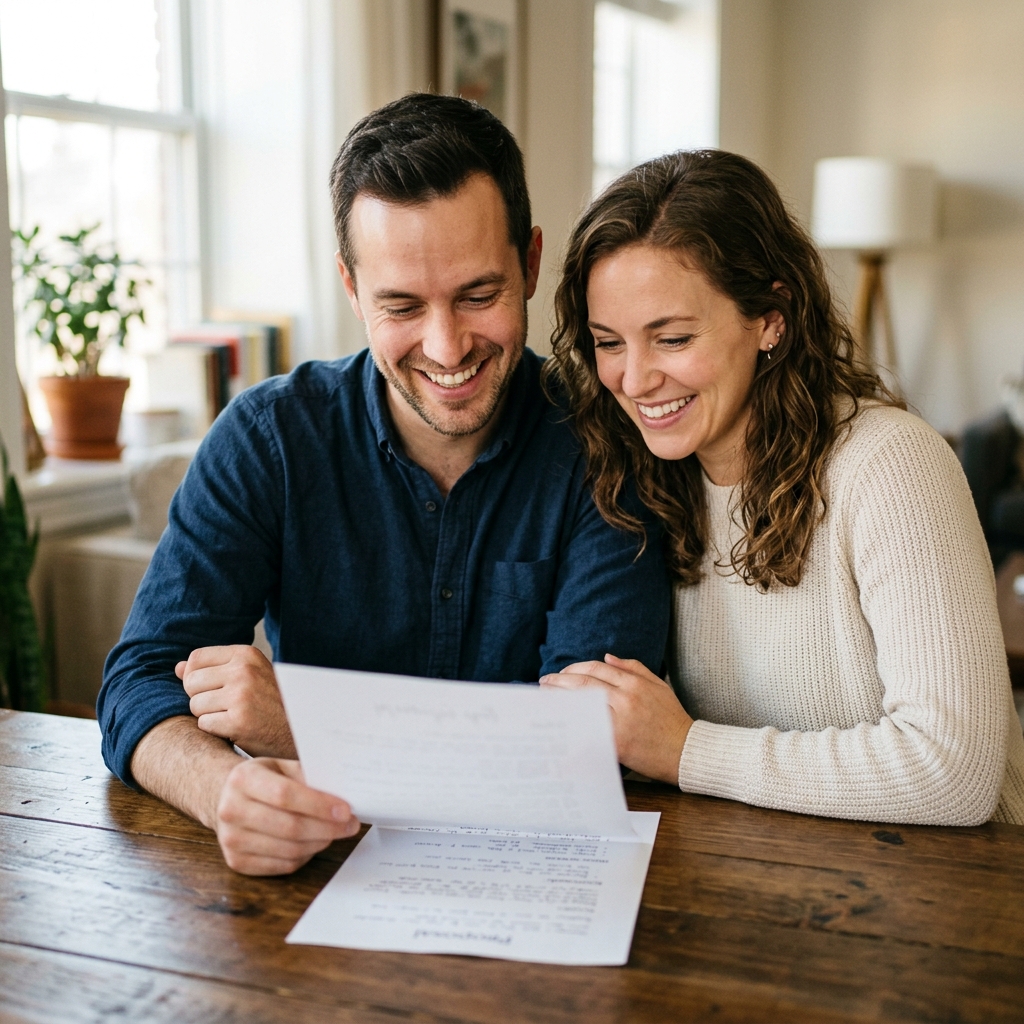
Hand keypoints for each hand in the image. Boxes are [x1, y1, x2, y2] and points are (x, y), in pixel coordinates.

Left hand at [177, 645, 295, 758]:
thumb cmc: (271, 702)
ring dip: (208, 715)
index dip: (196, 677)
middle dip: (200, 697)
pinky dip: (215, 730)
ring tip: (232, 716)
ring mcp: (241, 695)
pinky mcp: (238, 721)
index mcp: (246, 654)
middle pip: (191, 682)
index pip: (196, 659)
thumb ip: (214, 669)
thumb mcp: (249, 676)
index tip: (213, 688)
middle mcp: (243, 670)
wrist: (300, 728)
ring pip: (195, 705)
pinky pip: (204, 724)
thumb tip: (178, 668)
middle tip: (225, 706)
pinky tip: (235, 728)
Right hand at [216, 756, 360, 874]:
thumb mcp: (282, 767)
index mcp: (243, 779)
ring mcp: (231, 839)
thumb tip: (342, 793)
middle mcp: (231, 810)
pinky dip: (306, 856)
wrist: (227, 798)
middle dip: (327, 828)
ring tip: (336, 832)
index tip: (346, 810)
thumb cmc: (264, 780)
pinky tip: (315, 843)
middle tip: (351, 825)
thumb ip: (307, 777)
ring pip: (289, 849)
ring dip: (320, 842)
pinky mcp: (237, 862)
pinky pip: (282, 865)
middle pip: (289, 826)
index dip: (318, 805)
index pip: (285, 795)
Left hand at [540, 654, 692, 784]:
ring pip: (583, 704)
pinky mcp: (617, 742)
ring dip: (561, 700)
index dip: (574, 668)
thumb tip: (608, 656)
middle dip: (560, 681)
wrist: (686, 751)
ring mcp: (621, 721)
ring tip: (546, 699)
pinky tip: (560, 724)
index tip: (561, 673)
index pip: (597, 669)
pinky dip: (573, 725)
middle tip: (544, 683)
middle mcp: (626, 699)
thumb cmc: (672, 719)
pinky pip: (589, 730)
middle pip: (585, 683)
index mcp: (635, 684)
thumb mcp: (658, 686)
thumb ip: (634, 668)